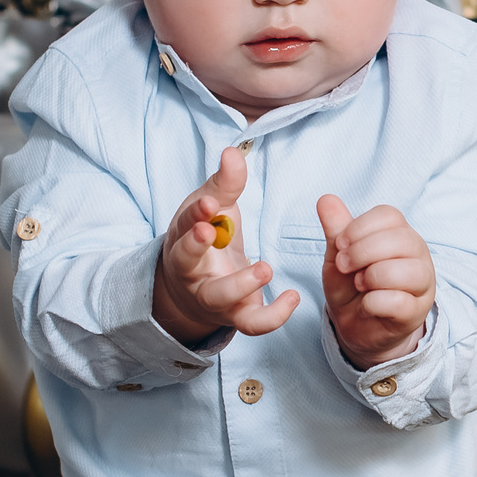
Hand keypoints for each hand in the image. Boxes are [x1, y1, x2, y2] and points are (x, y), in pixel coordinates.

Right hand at [152, 147, 299, 346]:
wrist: (196, 287)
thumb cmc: (206, 237)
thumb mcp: (213, 207)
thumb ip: (226, 183)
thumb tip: (233, 152)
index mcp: (183, 239)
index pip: (183, 224)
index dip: (195, 214)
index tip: (209, 201)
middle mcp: (192, 271)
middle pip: (187, 261)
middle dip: (196, 246)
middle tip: (212, 230)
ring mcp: (214, 297)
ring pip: (219, 298)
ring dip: (239, 285)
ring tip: (265, 269)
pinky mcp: (238, 315)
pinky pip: (252, 324)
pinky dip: (273, 316)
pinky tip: (293, 298)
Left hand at [318, 195, 434, 369]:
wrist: (356, 327)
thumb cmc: (351, 286)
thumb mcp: (339, 255)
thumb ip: (336, 228)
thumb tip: (325, 199)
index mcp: (399, 233)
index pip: (390, 216)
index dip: (360, 228)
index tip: (340, 244)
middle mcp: (417, 255)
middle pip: (402, 240)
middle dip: (363, 252)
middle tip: (344, 266)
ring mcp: (422, 284)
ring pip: (408, 271)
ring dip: (372, 277)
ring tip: (359, 284)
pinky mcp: (416, 312)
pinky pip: (400, 302)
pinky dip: (374, 303)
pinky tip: (366, 305)